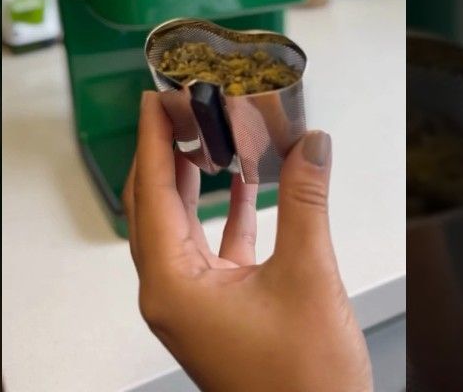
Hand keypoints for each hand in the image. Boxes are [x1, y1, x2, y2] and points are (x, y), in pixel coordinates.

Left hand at [123, 92, 371, 391]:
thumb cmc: (303, 384)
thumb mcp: (308, 276)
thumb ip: (306, 201)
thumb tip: (310, 147)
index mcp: (173, 287)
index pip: (152, 193)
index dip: (153, 140)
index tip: (156, 99)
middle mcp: (172, 295)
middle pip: (155, 207)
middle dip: (166, 154)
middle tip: (182, 108)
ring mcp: (193, 306)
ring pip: (181, 227)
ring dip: (193, 181)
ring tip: (209, 134)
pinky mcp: (219, 313)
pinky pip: (210, 249)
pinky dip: (225, 214)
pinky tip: (246, 185)